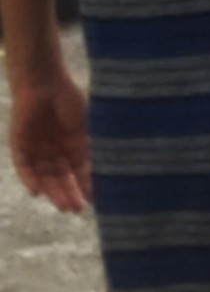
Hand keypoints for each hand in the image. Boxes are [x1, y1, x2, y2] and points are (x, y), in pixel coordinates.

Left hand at [11, 60, 91, 216]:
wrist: (45, 81)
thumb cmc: (70, 99)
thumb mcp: (86, 128)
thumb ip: (91, 148)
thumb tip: (107, 170)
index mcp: (73, 144)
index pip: (78, 171)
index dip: (85, 186)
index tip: (93, 201)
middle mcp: (53, 149)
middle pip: (60, 177)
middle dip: (68, 194)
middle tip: (77, 210)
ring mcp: (36, 147)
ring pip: (44, 175)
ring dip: (52, 191)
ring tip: (64, 206)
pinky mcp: (19, 143)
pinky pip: (24, 166)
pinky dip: (29, 179)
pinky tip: (38, 192)